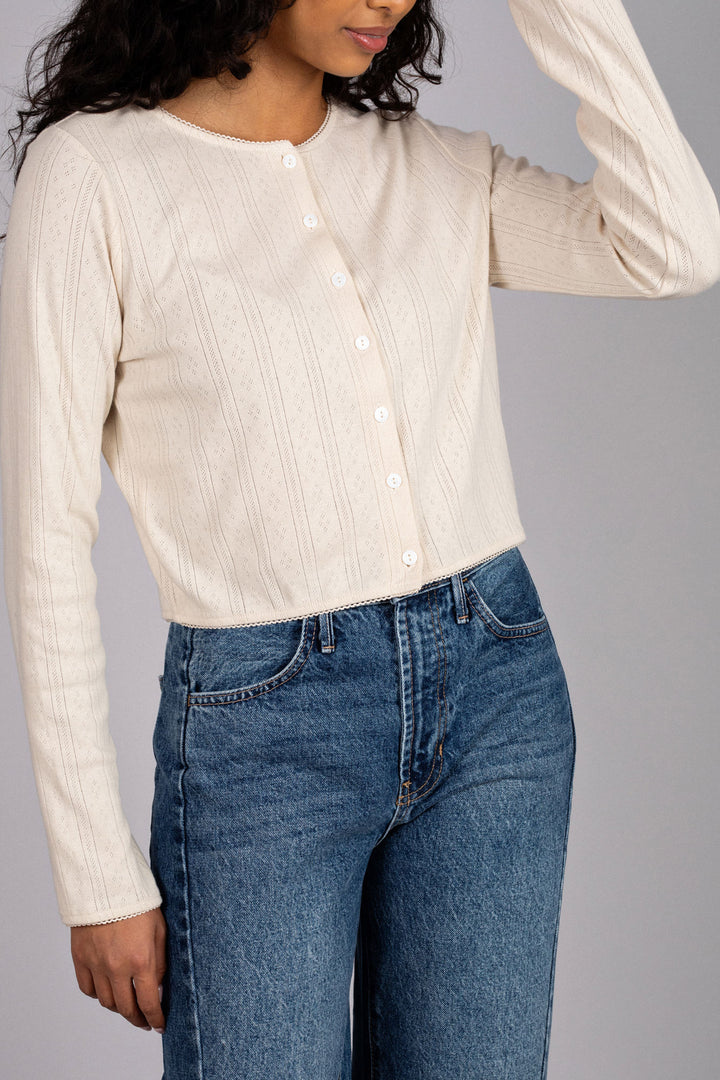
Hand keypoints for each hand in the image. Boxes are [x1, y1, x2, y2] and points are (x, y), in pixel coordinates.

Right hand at [71, 906, 166, 1032]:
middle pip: (126, 1008)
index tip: (159, 1025)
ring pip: (106, 1002)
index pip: (148, 1003)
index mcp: (141, 960)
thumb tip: (157, 986)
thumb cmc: (139, 903)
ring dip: (118, 1009)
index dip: (155, 1018)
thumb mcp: (160, 930)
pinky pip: (88, 988)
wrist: (107, 884)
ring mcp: (96, 964)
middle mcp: (117, 967)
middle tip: (144, 1021)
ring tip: (127, 1006)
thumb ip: (160, 961)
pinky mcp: (81, 958)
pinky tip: (107, 991)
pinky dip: (97, 994)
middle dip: (137, 1019)